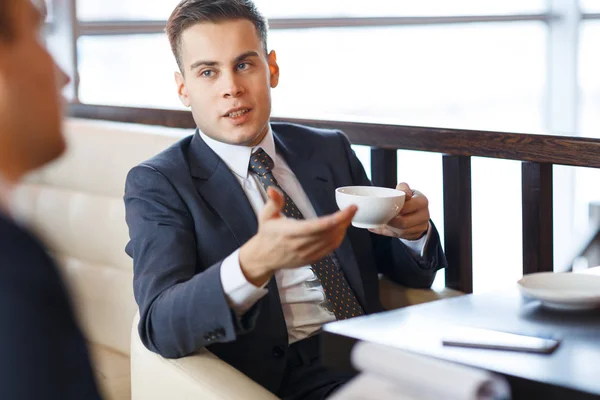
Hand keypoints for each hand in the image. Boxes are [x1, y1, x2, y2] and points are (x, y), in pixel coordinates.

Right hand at [239, 187, 356, 285]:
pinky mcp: (311, 259)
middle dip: (344, 220)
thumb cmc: (267, 234)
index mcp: (291, 232)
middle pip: (329, 233)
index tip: (351, 208)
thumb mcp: (266, 215)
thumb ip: (273, 202)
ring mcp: (307, 254)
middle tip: (353, 209)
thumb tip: (272, 188)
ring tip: (348, 217)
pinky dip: (338, 239)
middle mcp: (300, 244)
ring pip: (332, 242)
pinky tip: (341, 229)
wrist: (263, 257)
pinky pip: (329, 250)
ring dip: (343, 229)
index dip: (338, 218)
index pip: (319, 226)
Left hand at [369, 182, 429, 239]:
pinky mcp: (416, 235)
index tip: (386, 209)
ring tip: (380, 223)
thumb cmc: (409, 198)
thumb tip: (399, 195)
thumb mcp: (406, 189)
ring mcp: (421, 227)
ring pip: (402, 232)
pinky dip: (389, 233)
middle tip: (381, 218)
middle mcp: (425, 215)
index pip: (407, 207)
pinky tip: (381, 228)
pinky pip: (401, 237)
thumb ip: (402, 188)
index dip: (395, 209)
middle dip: (390, 222)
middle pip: (404, 223)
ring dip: (389, 229)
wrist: (417, 209)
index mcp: (422, 201)